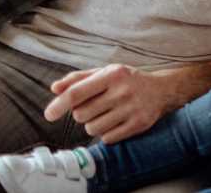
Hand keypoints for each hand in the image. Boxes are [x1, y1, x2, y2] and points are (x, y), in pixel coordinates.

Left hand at [44, 63, 181, 143]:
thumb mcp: (106, 72)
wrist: (162, 90)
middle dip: (83, 114)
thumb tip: (54, 88)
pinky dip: (107, 134)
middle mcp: (122, 91)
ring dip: (94, 124)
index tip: (48, 115)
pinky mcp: (138, 124)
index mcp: (112, 74)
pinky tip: (117, 122)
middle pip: (82, 115)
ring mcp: (131, 108)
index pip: (78, 93)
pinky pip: (107, 139)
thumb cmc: (127, 80)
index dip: (59, 105)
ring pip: (93, 128)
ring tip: (108, 114)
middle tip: (96, 106)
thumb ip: (79, 79)